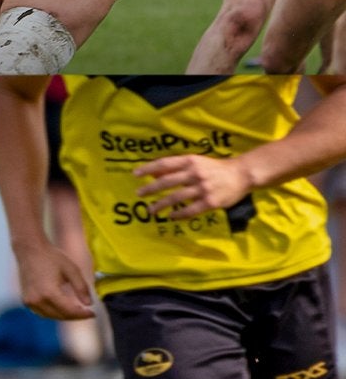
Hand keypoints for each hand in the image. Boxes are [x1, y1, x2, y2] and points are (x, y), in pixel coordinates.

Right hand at [15, 242, 95, 320]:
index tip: (93, 313)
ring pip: (51, 316)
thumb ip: (81, 287)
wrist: (29, 249)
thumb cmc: (51, 257)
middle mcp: (38, 300)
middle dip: (75, 316)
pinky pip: (43, 312)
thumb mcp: (71, 269)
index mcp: (49, 293)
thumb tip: (89, 304)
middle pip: (61, 315)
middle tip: (86, 312)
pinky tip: (62, 306)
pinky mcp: (26, 300)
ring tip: (76, 310)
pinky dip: (53, 312)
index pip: (69, 311)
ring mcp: (30, 302)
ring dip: (64, 315)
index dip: (83, 314)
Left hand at [133, 153, 252, 218]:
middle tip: (139, 194)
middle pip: (167, 181)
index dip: (149, 168)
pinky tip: (170, 217)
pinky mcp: (210, 202)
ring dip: (161, 205)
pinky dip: (179, 214)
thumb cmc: (215, 167)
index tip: (136, 174)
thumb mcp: (196, 162)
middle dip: (150, 188)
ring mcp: (203, 188)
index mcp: (191, 161)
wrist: (242, 174)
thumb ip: (177, 167)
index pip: (165, 164)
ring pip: (176, 197)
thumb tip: (154, 173)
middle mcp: (195, 173)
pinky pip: (190, 210)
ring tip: (151, 210)